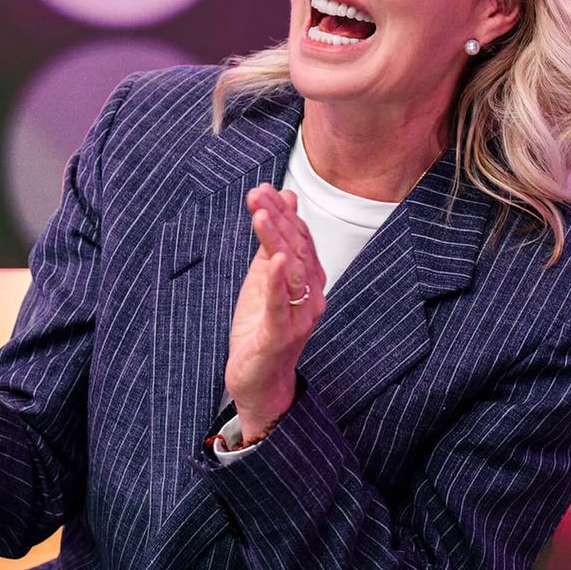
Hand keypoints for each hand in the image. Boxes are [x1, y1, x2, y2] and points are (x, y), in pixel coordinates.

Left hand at [226, 184, 325, 440]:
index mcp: (308, 279)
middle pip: (297, 249)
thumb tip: (284, 199)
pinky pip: (282, 307)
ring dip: (277, 240)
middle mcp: (312, 296)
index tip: (263, 189)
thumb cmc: (262, 329)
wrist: (259, 380)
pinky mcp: (282, 337)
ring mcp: (300, 317)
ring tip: (262, 215)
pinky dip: (277, 283)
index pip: (299, 237)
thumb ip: (273, 241)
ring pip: (292, 272)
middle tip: (258, 195)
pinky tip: (272, 261)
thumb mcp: (264, 277)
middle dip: (277, 219)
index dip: (282, 212)